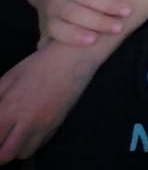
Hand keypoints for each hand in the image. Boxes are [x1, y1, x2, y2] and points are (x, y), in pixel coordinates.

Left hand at [0, 42, 99, 162]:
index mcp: (11, 108)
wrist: (74, 58)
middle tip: (0, 139)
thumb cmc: (39, 64)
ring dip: (14, 149)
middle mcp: (28, 122)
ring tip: (12, 137)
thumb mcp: (8, 78)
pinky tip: (29, 130)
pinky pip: (40, 144)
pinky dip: (31, 142)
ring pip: (24, 153)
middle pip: (6, 155)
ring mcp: (45, 125)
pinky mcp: (57, 125)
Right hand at [32, 0, 131, 48]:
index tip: (128, 10)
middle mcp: (58, 2)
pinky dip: (61, 46)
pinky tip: (75, 53)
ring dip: (76, 36)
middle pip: (75, 13)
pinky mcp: (45, 30)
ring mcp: (49, 17)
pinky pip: (50, 40)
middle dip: (97, 22)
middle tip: (119, 28)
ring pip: (59, 28)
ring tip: (94, 41)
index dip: (109, 4)